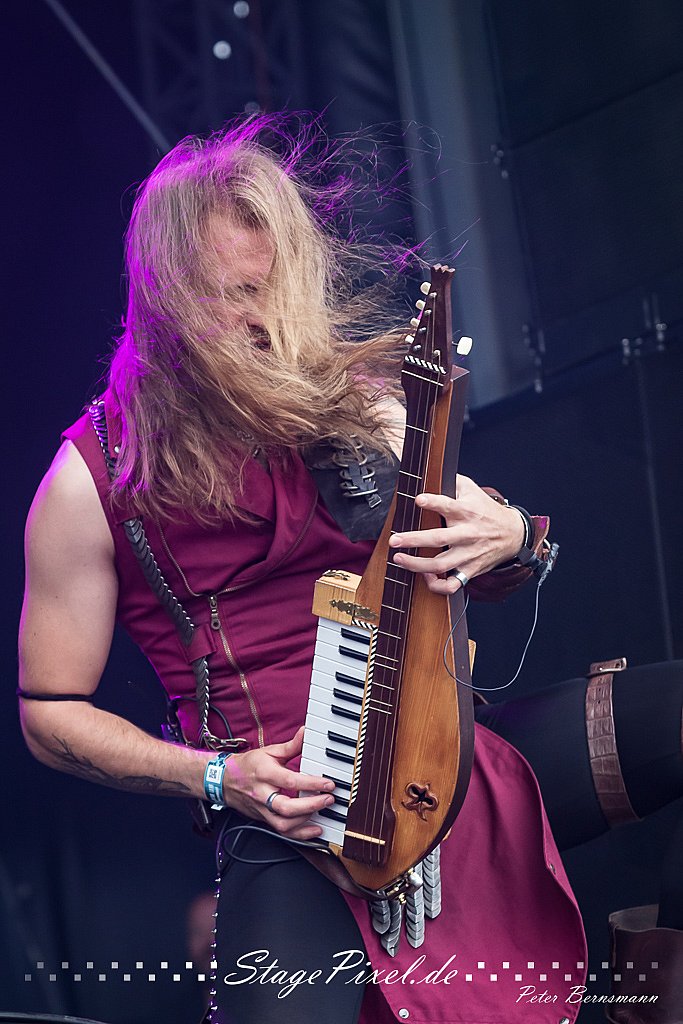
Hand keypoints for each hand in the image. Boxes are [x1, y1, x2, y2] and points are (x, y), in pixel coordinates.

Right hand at [221, 726, 334, 838]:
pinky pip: (282, 832)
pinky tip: (315, 830)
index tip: (329, 783)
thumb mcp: (269, 751)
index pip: (290, 781)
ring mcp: (262, 810)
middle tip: (329, 799)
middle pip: (286, 807)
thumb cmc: (249, 765)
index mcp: (265, 773)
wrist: (225, 781)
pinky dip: (300, 835)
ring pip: (283, 824)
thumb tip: (306, 732)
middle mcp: (262, 794)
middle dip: (311, 806)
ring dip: (307, 822)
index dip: (311, 784)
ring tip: (324, 812)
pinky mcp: (264, 820)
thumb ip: (291, 745)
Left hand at [388, 474, 524, 594]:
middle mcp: (467, 534)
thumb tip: (430, 472)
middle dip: (414, 540)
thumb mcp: (473, 490)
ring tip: (398, 558)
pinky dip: (437, 585)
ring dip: (417, 564)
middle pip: (439, 539)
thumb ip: (452, 481)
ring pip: (441, 565)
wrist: (512, 534)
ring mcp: (468, 554)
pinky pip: (452, 584)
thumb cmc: (486, 511)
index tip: (418, 500)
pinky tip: (425, 576)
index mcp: (467, 512)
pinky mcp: (469, 570)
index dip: (433, 502)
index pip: (450, 505)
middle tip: (394, 539)